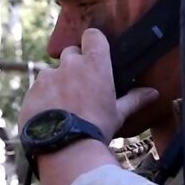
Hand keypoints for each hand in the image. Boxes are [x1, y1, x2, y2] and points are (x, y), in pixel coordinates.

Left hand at [18, 28, 157, 139]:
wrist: (66, 149)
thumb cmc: (97, 128)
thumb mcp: (118, 114)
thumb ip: (134, 99)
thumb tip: (153, 93)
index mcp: (94, 64)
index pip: (93, 36)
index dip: (93, 43)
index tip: (94, 54)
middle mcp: (69, 64)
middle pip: (70, 54)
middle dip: (74, 65)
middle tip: (80, 88)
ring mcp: (47, 77)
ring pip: (51, 73)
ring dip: (56, 84)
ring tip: (63, 107)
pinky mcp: (31, 92)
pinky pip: (37, 91)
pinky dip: (42, 99)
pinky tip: (49, 118)